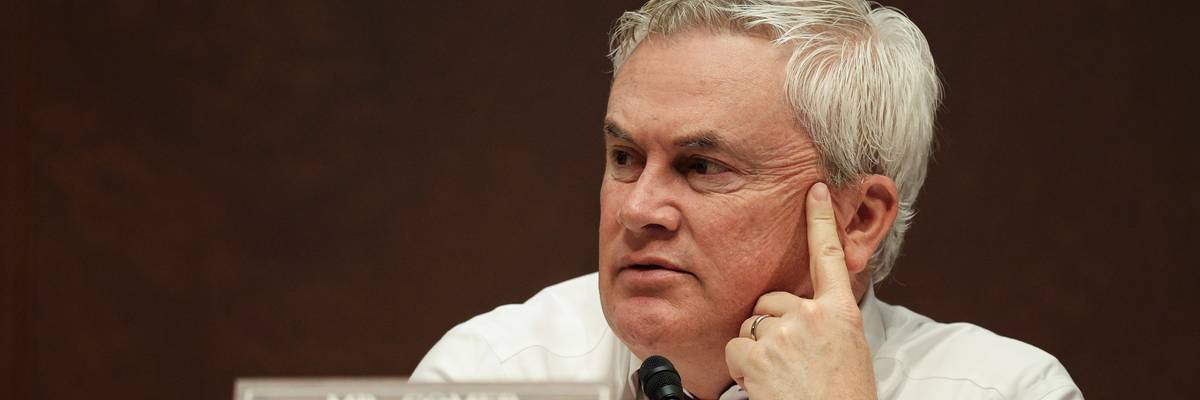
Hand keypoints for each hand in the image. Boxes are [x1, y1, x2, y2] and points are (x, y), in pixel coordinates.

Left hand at [724, 182, 875, 399]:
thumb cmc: (841, 397)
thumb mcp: (848, 351)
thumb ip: (826, 323)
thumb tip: (804, 312)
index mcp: (842, 315)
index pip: (830, 257)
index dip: (821, 219)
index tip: (817, 189)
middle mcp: (813, 316)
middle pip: (770, 301)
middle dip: (769, 328)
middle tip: (789, 363)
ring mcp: (785, 332)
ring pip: (750, 326)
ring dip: (756, 352)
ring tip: (781, 378)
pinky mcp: (759, 352)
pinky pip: (735, 348)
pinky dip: (743, 369)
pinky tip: (765, 385)